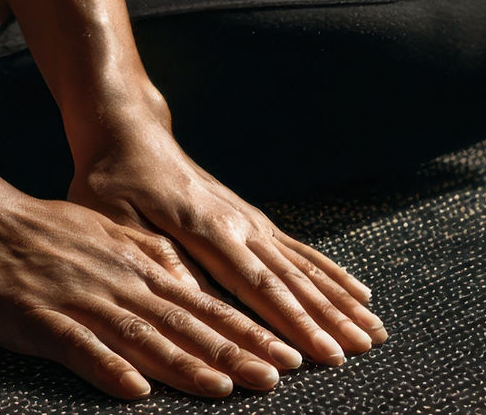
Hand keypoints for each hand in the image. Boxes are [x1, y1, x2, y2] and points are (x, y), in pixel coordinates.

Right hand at [0, 175, 304, 398]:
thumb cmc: (31, 229)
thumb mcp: (98, 231)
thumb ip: (142, 255)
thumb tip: (184, 280)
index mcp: (130, 261)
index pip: (200, 302)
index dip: (243, 330)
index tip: (283, 354)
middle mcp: (114, 279)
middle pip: (182, 321)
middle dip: (233, 352)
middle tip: (277, 377)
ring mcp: (76, 298)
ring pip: (141, 335)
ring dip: (185, 364)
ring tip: (225, 389)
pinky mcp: (36, 317)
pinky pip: (77, 347)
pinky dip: (108, 368)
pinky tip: (135, 390)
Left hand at [68, 120, 387, 365]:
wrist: (128, 132)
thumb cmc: (112, 179)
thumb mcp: (114, 218)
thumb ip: (154, 257)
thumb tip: (191, 300)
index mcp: (204, 228)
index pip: (256, 285)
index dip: (291, 322)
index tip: (321, 353)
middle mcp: (236, 223)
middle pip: (290, 278)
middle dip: (327, 318)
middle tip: (360, 351)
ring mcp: (248, 218)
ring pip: (303, 266)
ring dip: (339, 300)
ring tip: (373, 330)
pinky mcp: (250, 217)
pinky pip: (299, 248)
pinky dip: (331, 272)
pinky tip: (359, 291)